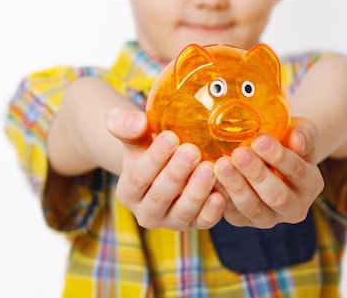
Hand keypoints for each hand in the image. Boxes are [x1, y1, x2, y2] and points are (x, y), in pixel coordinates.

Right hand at [106, 108, 225, 229]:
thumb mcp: (133, 134)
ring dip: (196, 191)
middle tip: (192, 151)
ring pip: (182, 212)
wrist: (169, 161)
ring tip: (209, 168)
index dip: (154, 158)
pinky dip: (212, 211)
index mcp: (127, 191)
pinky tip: (220, 195)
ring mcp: (171, 220)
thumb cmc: (147, 144)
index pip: (138, 177)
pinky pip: (203, 222)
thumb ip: (126, 125)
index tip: (171, 137)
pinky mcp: (195, 223)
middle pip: (160, 196)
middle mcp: (146, 212)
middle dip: (176, 173)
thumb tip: (137, 122)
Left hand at [213, 117, 323, 227]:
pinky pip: (232, 213)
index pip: (298, 172)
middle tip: (239, 154)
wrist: (267, 153)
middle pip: (277, 196)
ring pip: (253, 208)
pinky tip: (210, 177)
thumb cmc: (285, 138)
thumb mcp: (299, 130)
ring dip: (236, 187)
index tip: (260, 140)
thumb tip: (297, 140)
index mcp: (311, 184)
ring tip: (221, 165)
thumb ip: (304, 134)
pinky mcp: (244, 220)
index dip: (279, 157)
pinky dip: (221, 196)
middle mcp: (294, 208)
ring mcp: (268, 218)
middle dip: (257, 174)